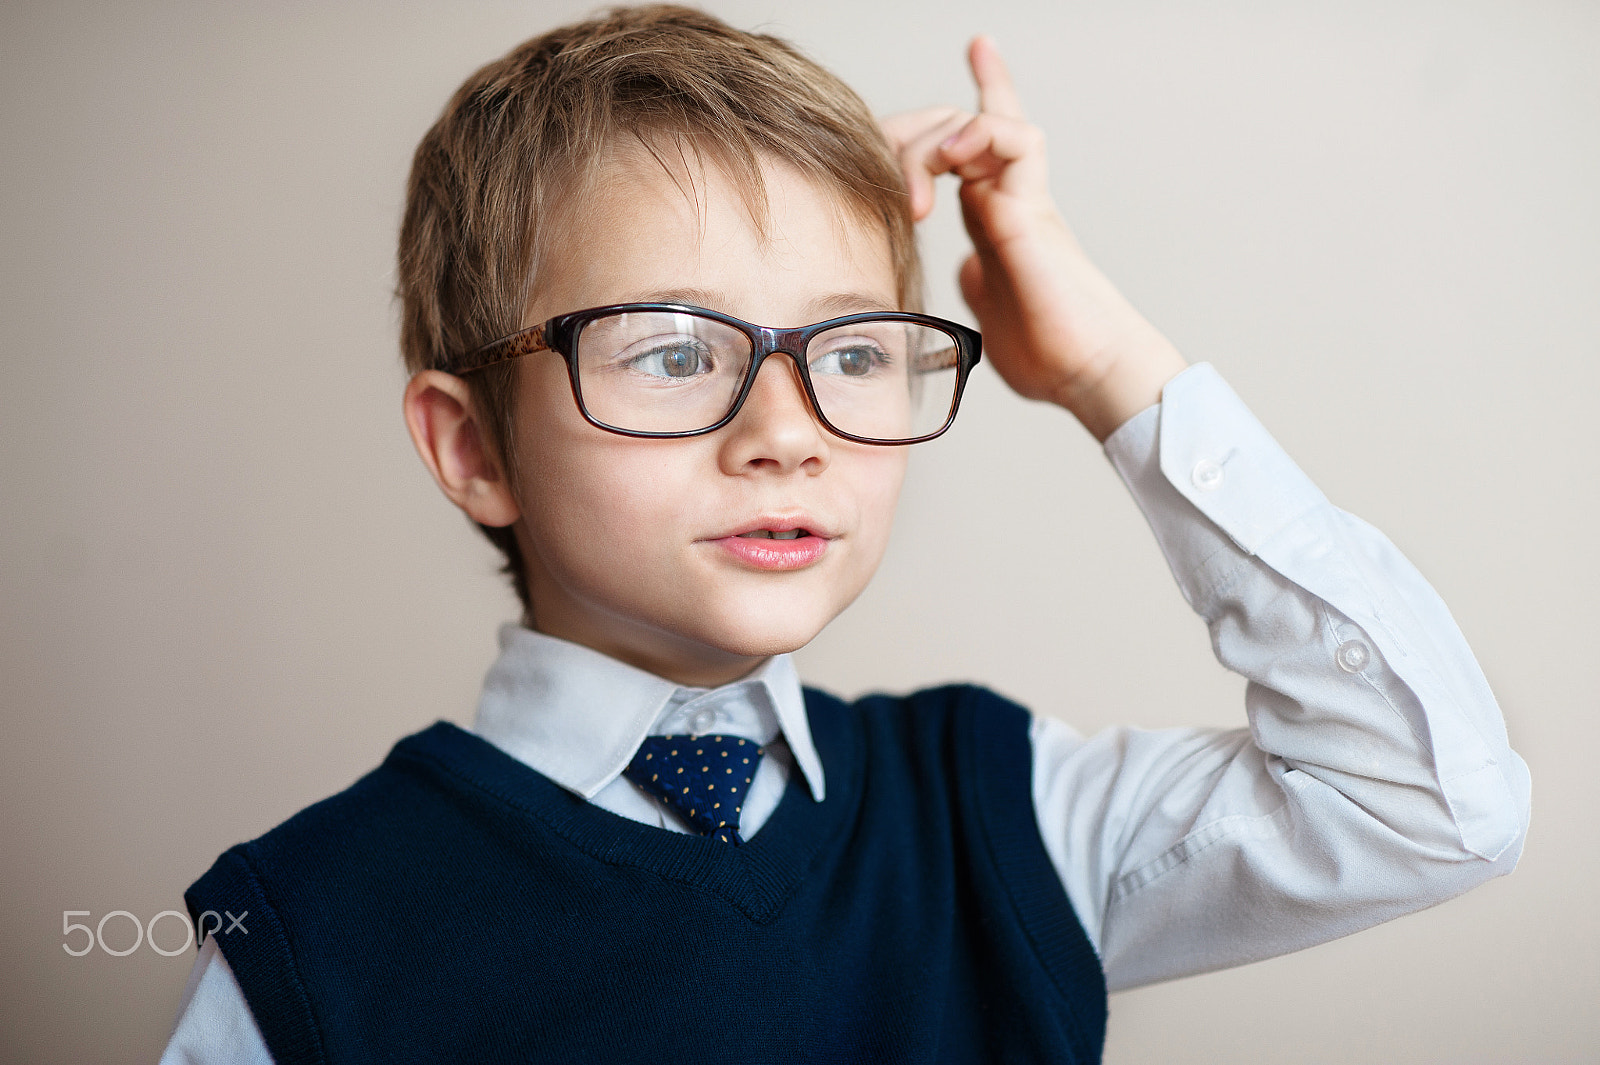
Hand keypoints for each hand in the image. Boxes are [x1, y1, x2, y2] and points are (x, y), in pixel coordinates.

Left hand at [881, 37, 1186, 440]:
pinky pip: (1016, 140)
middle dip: (917, 125)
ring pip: (982, 122)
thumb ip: (978, 284)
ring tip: (920, 186)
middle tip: (889, 164)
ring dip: (936, 136)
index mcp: (996, 221)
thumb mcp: (991, 315)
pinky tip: (953, 154)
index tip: (971, 55)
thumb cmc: (1052, 356)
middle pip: (967, 123)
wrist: (1088, 376)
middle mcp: (1011, 200)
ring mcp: (1024, 201)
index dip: (963, 110)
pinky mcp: (1033, 212)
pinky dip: (981, 130)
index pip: (977, 150)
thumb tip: (966, 270)